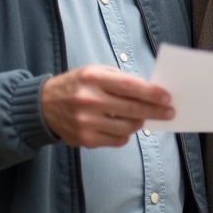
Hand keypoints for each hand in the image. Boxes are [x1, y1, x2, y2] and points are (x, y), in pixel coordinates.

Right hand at [41, 65, 173, 147]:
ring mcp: (86, 122)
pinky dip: (125, 134)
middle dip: (155, 111)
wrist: (42, 107)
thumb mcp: (93, 72)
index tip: (167, 97)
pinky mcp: (85, 139)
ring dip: (140, 123)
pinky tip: (124, 127)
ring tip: (141, 118)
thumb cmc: (75, 86)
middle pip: (131, 109)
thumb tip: (149, 91)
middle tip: (169, 112)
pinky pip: (116, 140)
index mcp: (92, 79)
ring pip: (127, 127)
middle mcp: (88, 100)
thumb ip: (120, 79)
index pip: (129, 87)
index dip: (151, 93)